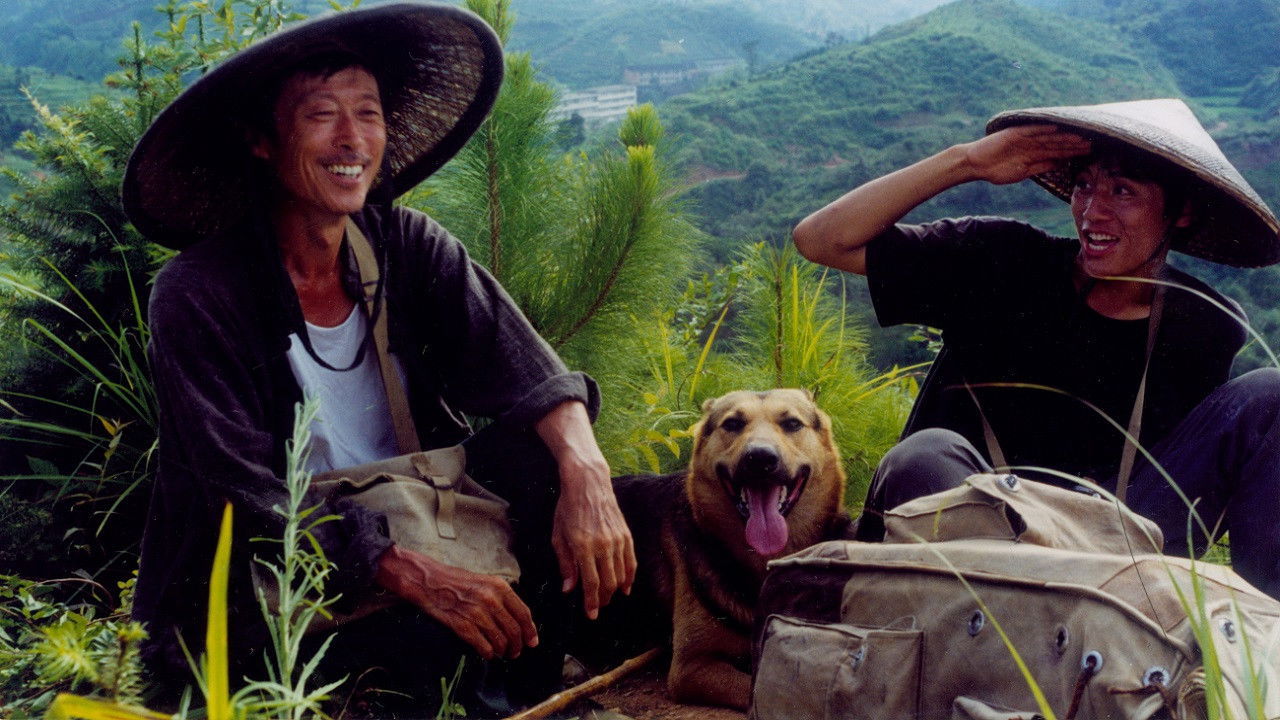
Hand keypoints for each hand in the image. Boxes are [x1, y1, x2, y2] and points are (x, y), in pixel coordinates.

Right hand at [375, 544, 537, 659]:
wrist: (428, 581)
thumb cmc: (456, 581)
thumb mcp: (484, 581)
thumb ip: (501, 597)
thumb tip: (517, 620)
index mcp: (499, 587)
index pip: (523, 613)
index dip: (530, 631)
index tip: (532, 642)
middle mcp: (491, 599)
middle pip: (514, 630)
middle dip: (517, 646)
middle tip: (515, 652)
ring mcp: (477, 613)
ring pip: (500, 641)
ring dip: (502, 651)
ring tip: (501, 653)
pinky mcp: (462, 625)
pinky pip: (483, 646)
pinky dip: (488, 653)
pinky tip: (487, 653)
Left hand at [536, 401, 636, 618]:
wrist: (588, 482)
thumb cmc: (568, 507)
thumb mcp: (558, 535)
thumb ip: (565, 564)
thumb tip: (569, 589)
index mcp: (583, 547)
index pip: (590, 584)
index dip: (591, 602)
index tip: (591, 615)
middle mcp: (603, 545)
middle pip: (608, 583)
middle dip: (603, 599)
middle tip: (597, 607)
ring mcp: (617, 540)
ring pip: (620, 575)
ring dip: (614, 590)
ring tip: (607, 597)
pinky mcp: (626, 534)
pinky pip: (631, 562)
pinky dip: (629, 577)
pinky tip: (625, 587)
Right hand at [962, 124, 1090, 184]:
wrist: (977, 165)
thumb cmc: (997, 171)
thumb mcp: (1024, 172)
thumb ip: (1042, 167)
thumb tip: (1061, 164)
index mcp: (1035, 154)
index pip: (1058, 152)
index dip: (1073, 152)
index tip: (1089, 152)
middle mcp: (1032, 144)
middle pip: (1056, 143)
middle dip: (1073, 144)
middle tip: (1093, 142)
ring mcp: (1024, 138)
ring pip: (1048, 137)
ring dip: (1063, 137)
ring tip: (1080, 137)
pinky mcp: (1014, 134)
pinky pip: (1031, 130)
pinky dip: (1043, 129)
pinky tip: (1056, 129)